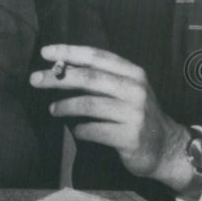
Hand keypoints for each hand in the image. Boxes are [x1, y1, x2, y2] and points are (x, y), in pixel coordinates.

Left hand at [30, 44, 189, 189]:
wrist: (167, 147)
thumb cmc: (136, 114)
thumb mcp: (126, 89)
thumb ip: (100, 77)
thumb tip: (58, 68)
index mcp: (133, 73)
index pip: (96, 56)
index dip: (69, 52)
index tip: (45, 52)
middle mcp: (135, 89)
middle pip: (89, 78)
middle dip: (58, 78)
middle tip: (35, 79)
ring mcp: (135, 113)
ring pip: (89, 104)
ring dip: (65, 106)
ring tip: (52, 109)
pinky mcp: (131, 137)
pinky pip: (95, 130)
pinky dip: (81, 130)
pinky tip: (76, 131)